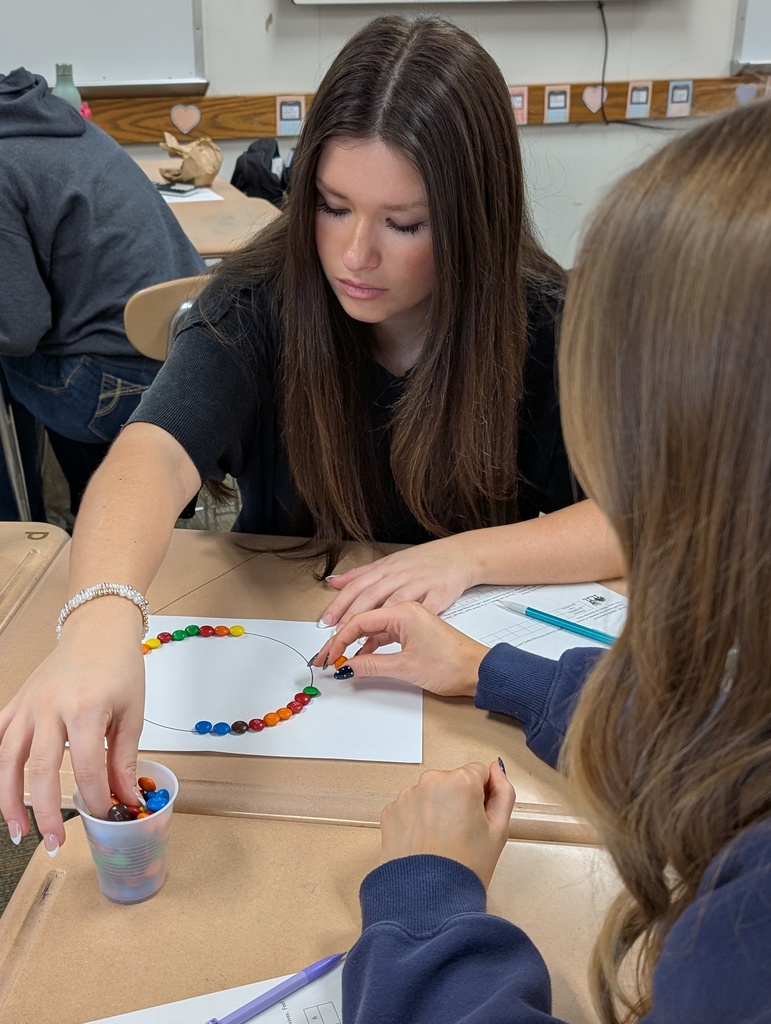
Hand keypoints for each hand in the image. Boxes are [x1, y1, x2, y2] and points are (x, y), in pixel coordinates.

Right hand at [0, 605, 145, 850]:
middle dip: (46, 811)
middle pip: (40, 769)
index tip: (102, 815)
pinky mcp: (16, 702)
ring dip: (10, 799)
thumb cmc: (120, 667)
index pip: (86, 765)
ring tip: (18, 833)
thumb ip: (125, 758)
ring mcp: (28, 704)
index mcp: (86, 707)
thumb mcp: (133, 711)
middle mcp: (50, 707)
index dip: (93, 796)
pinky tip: (1, 789)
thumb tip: (127, 799)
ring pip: (8, 759)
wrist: (98, 628)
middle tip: (53, 843)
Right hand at [313, 602, 487, 697]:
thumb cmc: (452, 664)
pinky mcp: (413, 628)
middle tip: (324, 656)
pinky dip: (370, 644)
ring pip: (371, 626)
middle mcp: (403, 609)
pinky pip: (383, 632)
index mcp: (402, 611)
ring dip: (354, 642)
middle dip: (340, 640)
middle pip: (361, 621)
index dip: (338, 640)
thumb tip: (347, 666)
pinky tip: (360, 656)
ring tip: (338, 658)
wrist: (480, 670)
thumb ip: (372, 665)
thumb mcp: (406, 668)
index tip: (328, 656)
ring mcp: (408, 618)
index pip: (359, 621)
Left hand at [319, 534, 476, 627]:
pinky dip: (410, 626)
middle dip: (350, 620)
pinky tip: (399, 640)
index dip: (339, 606)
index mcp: (385, 569)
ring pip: (392, 605)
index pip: (356, 588)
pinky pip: (422, 612)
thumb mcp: (389, 563)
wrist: (460, 555)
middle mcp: (399, 575)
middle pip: (369, 597)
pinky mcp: (439, 594)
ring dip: (376, 626)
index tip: (325, 624)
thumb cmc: (424, 562)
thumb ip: (360, 575)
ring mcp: (419, 584)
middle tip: (336, 640)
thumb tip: (334, 582)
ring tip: (361, 645)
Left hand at [380, 760, 514, 888]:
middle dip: (458, 801)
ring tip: (441, 843)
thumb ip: (504, 792)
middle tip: (462, 835)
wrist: (428, 898)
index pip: (479, 772)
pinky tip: (424, 844)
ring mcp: (408, 795)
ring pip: (431, 794)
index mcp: (461, 781)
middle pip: (453, 781)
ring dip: (436, 809)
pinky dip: (417, 821)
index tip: (479, 819)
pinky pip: (411, 808)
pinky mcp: (390, 811)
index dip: (482, 796)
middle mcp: (431, 781)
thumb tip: (496, 770)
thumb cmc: (464, 868)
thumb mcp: (499, 831)